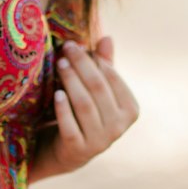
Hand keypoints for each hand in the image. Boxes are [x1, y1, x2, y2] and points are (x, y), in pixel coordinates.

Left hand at [38, 34, 138, 178]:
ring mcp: (100, 141)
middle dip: (81, 65)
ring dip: (71, 81)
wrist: (67, 150)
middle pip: (98, 88)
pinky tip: (56, 93)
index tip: (76, 44)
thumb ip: (104, 66)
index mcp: (130, 110)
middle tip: (65, 48)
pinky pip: (70, 126)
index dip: (94, 59)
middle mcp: (119, 127)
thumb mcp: (96, 90)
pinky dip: (64, 109)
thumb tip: (107, 37)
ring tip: (59, 63)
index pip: (112, 78)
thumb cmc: (85, 113)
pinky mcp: (78, 150)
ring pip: (84, 104)